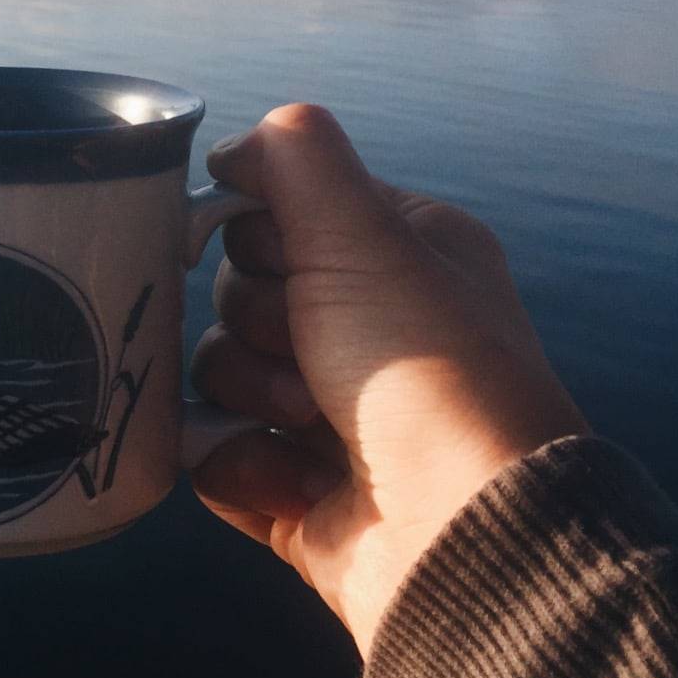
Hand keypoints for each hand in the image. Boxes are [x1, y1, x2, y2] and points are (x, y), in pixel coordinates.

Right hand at [190, 105, 587, 656]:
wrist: (462, 536)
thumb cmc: (426, 371)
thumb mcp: (366, 236)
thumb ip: (297, 159)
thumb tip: (242, 142)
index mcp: (397, 256)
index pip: (282, 209)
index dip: (262, 231)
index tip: (282, 256)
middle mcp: (366, 327)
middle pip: (238, 288)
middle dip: (262, 321)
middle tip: (314, 352)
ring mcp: (327, 412)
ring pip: (218, 370)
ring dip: (253, 395)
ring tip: (311, 427)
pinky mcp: (293, 487)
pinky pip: (214, 452)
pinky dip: (243, 465)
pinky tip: (295, 481)